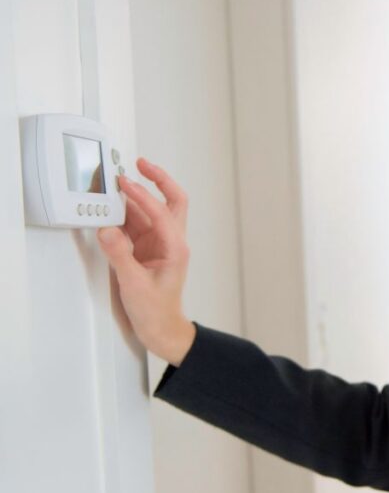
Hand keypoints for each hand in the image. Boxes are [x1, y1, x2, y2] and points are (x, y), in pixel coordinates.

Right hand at [96, 157, 194, 365]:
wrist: (161, 328)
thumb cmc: (156, 310)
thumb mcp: (134, 284)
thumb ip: (119, 255)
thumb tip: (107, 230)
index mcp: (176, 248)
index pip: (162, 212)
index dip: (143, 195)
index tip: (125, 183)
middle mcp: (171, 242)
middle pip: (172, 201)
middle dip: (159, 180)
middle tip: (141, 163)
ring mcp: (159, 244)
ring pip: (150, 211)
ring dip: (136, 196)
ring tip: (117, 181)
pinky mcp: (146, 249)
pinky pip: (136, 224)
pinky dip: (125, 213)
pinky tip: (112, 206)